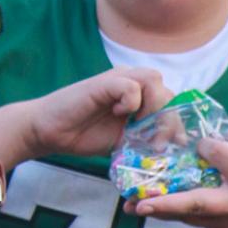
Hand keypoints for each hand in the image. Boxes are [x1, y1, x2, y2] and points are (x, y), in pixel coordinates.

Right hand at [0, 67, 173, 168]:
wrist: (50, 132)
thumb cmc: (85, 135)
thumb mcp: (124, 141)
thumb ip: (146, 138)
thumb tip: (171, 148)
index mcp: (139, 96)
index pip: (171, 101)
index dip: (176, 122)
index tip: (172, 144)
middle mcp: (131, 83)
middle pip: (167, 90)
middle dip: (167, 119)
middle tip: (156, 143)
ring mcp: (117, 80)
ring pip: (154, 79)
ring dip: (153, 108)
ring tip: (139, 128)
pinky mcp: (103, 83)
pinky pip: (130, 85)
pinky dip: (130, 102)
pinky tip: (118, 114)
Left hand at [125, 126, 227, 227]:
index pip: (222, 157)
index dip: (209, 144)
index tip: (204, 140)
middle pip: (194, 202)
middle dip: (164, 202)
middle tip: (138, 201)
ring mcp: (227, 223)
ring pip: (187, 215)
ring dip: (160, 210)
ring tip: (131, 205)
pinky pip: (195, 219)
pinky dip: (175, 212)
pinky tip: (154, 205)